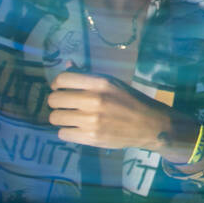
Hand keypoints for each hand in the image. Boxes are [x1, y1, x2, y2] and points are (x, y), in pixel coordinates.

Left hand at [47, 72, 196, 160]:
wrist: (149, 125)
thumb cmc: (130, 100)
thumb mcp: (112, 83)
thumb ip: (88, 75)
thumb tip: (67, 64)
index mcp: (100, 82)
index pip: (62, 79)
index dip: (57, 84)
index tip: (61, 89)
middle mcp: (95, 100)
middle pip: (54, 100)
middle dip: (56, 102)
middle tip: (66, 105)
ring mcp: (92, 120)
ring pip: (55, 118)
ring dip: (61, 117)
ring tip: (72, 117)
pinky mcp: (91, 138)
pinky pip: (62, 133)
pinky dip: (68, 131)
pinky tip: (79, 128)